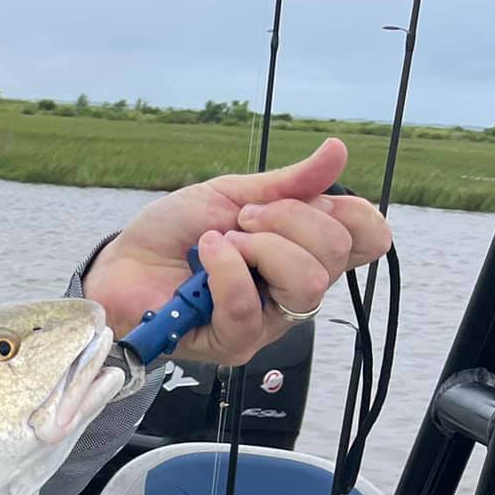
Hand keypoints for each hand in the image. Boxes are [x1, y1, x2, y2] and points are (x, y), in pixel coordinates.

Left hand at [82, 137, 392, 365]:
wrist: (123, 261)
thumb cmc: (177, 232)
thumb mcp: (234, 193)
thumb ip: (289, 182)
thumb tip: (337, 151)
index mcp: (307, 250)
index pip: (370, 240)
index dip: (352, 214)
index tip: (310, 199)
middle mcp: (296, 289)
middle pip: (335, 255)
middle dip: (286, 219)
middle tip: (242, 219)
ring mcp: (269, 321)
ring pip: (305, 283)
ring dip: (260, 246)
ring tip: (220, 240)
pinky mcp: (234, 343)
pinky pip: (247, 305)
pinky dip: (224, 268)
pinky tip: (203, 256)